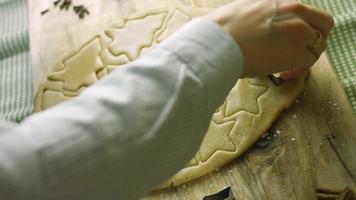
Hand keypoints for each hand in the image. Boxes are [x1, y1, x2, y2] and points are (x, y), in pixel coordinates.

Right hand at [205, 0, 333, 77]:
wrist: (216, 43)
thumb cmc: (219, 30)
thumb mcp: (242, 10)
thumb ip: (259, 15)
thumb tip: (256, 27)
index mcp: (281, 1)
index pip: (306, 13)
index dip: (303, 28)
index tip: (291, 41)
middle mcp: (294, 11)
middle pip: (323, 25)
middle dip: (314, 40)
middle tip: (300, 54)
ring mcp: (298, 31)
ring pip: (317, 45)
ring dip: (304, 57)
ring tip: (287, 69)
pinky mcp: (295, 52)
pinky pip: (308, 62)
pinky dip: (298, 70)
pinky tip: (282, 75)